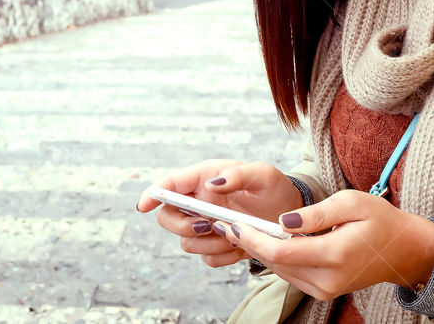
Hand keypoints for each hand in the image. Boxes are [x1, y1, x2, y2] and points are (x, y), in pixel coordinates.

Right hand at [136, 159, 304, 268]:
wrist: (289, 214)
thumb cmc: (274, 187)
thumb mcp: (262, 174)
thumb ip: (238, 175)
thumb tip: (211, 185)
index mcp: (203, 177)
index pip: (169, 184)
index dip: (152, 194)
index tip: (143, 206)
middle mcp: (199, 202)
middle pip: (167, 218)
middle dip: (184, 226)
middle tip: (209, 225)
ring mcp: (205, 225)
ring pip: (186, 242)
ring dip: (209, 244)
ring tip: (237, 235)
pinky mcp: (216, 246)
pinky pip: (206, 259)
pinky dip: (222, 257)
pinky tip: (241, 246)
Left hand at [215, 189, 433, 300]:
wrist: (404, 250)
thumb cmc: (380, 219)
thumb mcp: (351, 202)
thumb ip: (315, 213)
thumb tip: (282, 222)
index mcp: (334, 254)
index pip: (280, 251)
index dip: (252, 238)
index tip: (232, 222)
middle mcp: (327, 278)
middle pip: (274, 264)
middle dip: (247, 243)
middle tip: (223, 223)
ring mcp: (325, 288)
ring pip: (279, 271)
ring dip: (257, 250)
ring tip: (237, 228)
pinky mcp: (324, 290)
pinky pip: (291, 274)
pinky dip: (274, 258)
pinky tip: (262, 240)